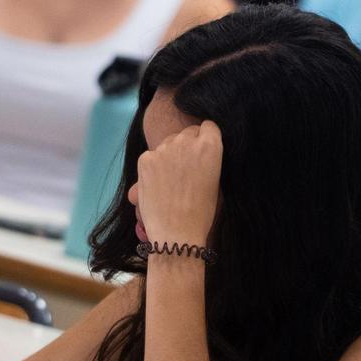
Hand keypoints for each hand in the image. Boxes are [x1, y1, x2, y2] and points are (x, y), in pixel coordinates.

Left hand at [136, 122, 223, 246]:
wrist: (177, 233)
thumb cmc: (201, 212)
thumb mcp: (215, 181)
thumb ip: (208, 159)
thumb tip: (199, 151)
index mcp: (210, 146)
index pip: (208, 126)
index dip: (206, 139)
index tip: (203, 152)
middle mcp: (186, 141)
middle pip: (187, 133)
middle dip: (187, 146)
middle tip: (187, 169)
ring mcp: (163, 149)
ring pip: (168, 143)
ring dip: (170, 155)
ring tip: (172, 182)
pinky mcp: (145, 159)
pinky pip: (152, 156)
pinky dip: (154, 166)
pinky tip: (159, 185)